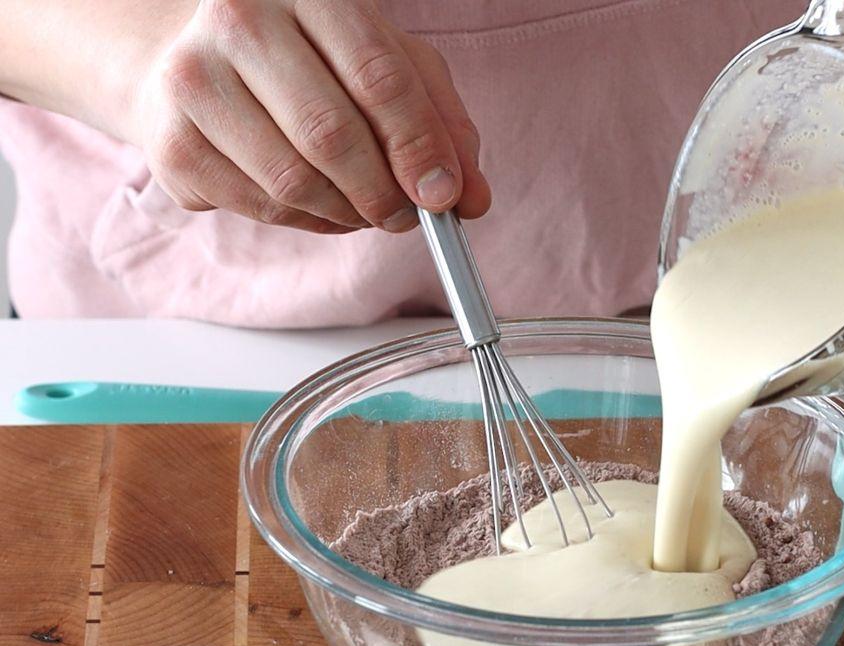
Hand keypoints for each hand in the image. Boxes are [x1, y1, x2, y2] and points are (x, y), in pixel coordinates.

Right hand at [132, 0, 489, 233]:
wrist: (191, 58)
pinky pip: (260, 208)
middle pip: (331, 135)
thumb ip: (440, 122)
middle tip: (406, 215)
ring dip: (347, 214)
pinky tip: (316, 203)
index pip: (377, 75)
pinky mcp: (170, 143)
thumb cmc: (309, 60)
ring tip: (364, 207)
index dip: (419, 146)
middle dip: (384, 194)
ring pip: (294, 183)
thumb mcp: (386, 63)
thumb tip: (470, 198)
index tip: (445, 196)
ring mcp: (193, 81)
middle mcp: (239, 22)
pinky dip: (306, 222)